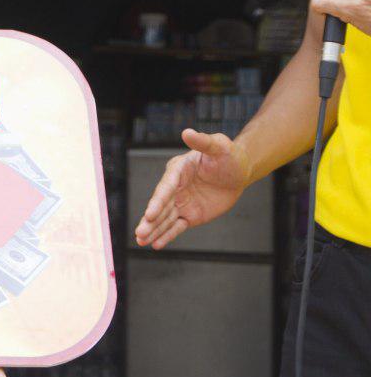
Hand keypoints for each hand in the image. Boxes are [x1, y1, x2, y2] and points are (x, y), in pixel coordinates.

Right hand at [133, 128, 249, 249]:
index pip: (165, 188)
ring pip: (165, 219)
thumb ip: (203, 142)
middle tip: (139, 234)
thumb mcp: (219, 146)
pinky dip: (167, 236)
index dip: (157, 202)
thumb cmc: (228, 155)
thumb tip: (186, 132)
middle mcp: (175, 188)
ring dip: (153, 230)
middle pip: (160, 206)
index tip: (150, 214)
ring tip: (141, 241)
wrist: (238, 171)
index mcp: (178, 171)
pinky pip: (176, 227)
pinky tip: (156, 245)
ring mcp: (181, 202)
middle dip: (150, 221)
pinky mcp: (189, 215)